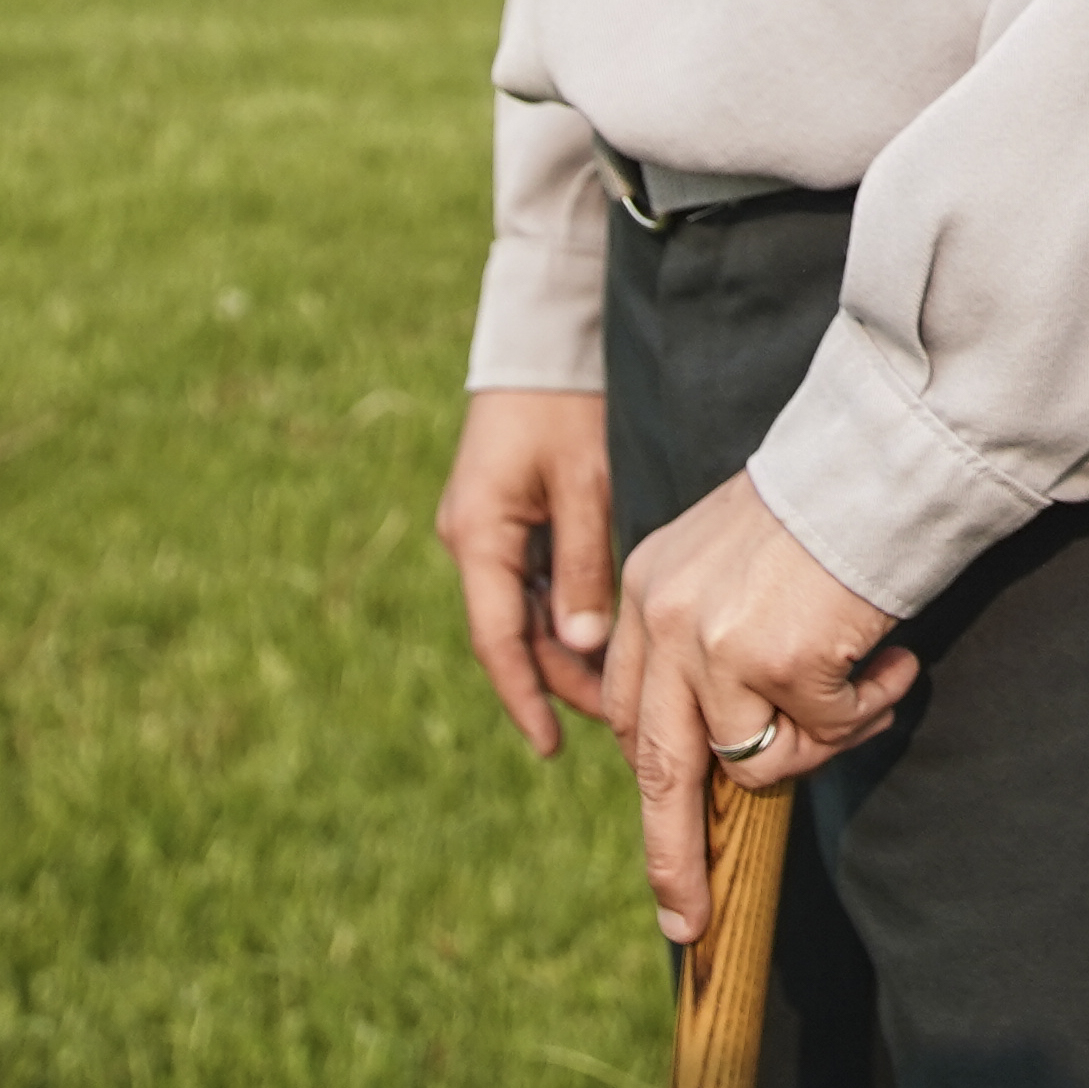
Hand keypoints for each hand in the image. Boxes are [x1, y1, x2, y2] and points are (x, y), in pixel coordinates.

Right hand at [434, 388, 614, 754]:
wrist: (545, 342)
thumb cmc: (567, 407)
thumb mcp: (583, 484)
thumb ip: (582, 564)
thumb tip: (582, 648)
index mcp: (478, 537)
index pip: (498, 642)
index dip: (526, 698)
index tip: (553, 745)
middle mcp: (472, 541)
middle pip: (511, 634)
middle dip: (558, 681)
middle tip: (615, 720)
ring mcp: (486, 531)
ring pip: (522, 613)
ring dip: (562, 652)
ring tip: (616, 690)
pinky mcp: (506, 518)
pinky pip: (529, 583)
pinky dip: (561, 615)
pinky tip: (600, 638)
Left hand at [605, 474, 918, 940]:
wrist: (884, 453)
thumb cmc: (830, 505)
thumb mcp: (739, 562)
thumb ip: (713, 636)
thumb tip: (731, 747)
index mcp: (645, 591)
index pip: (628, 711)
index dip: (659, 775)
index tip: (670, 835)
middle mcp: (662, 619)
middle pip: (658, 769)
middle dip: (671, 857)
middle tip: (684, 921)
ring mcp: (713, 643)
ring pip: (756, 762)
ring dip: (822, 742)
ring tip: (869, 681)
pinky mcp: (773, 660)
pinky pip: (823, 734)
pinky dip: (866, 709)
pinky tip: (889, 657)